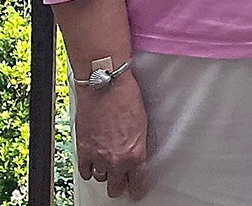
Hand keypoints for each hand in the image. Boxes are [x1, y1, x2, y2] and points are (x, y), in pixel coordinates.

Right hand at [74, 72, 148, 199]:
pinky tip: (94, 163)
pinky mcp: (83, 151)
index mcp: (135, 153)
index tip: (138, 191)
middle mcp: (116, 159)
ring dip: (105, 173)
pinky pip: (85, 171)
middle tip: (123, 180)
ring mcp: (98, 157)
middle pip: (116, 187)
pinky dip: (89, 169)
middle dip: (121, 184)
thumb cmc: (126, 98)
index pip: (138, 182)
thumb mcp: (142, 123)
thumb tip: (137, 154)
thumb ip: (138, 144)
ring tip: (109, 164)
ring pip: (101, 179)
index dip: (138, 188)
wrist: (105, 87)